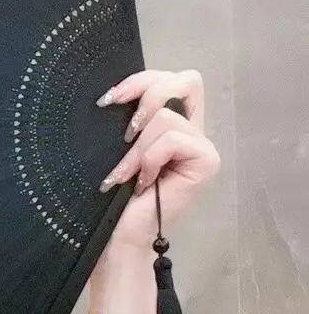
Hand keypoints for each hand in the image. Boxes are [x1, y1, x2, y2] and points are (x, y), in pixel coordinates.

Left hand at [96, 68, 221, 252]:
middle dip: (149, 94)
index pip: (172, 79)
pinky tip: (142, 183)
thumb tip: (114, 95)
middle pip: (187, 81)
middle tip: (124, 128)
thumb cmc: (116, 196)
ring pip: (165, 118)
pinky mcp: (206, 161)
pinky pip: (171, 139)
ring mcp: (203, 146)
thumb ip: (130, 121)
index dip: (142, 80)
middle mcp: (194, 130)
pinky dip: (148, 159)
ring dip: (136, 149)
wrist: (121, 234)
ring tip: (125, 175)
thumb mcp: (120, 149)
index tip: (108, 100)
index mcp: (175, 123)